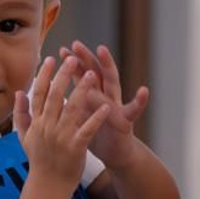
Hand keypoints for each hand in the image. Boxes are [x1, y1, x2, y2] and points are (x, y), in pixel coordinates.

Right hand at [13, 55, 111, 195]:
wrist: (48, 185)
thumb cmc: (39, 160)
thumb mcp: (24, 137)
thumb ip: (21, 114)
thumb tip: (19, 93)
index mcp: (37, 122)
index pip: (39, 94)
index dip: (45, 75)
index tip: (50, 59)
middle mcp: (47, 127)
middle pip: (55, 96)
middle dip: (64, 76)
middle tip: (72, 59)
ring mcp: (61, 137)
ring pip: (72, 109)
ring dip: (82, 90)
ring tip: (91, 74)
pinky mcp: (75, 148)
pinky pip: (87, 129)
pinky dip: (96, 118)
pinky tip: (106, 106)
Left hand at [59, 42, 149, 169]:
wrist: (115, 154)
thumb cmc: (96, 134)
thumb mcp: (82, 115)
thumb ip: (74, 100)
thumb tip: (56, 89)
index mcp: (94, 95)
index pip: (83, 74)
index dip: (74, 62)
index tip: (63, 50)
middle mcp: (106, 95)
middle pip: (96, 72)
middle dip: (86, 57)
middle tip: (76, 44)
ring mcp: (117, 105)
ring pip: (113, 82)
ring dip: (107, 66)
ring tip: (102, 51)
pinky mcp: (126, 120)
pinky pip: (134, 109)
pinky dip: (140, 101)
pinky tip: (144, 91)